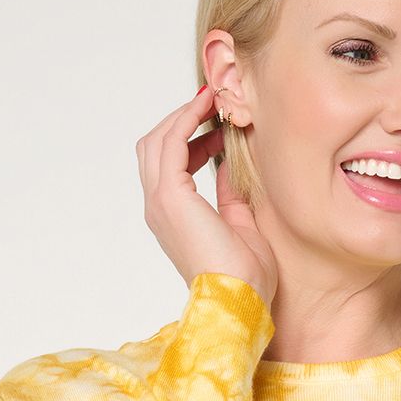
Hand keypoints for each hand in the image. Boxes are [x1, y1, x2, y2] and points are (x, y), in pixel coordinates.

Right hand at [137, 84, 277, 308]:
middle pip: (154, 147)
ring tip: (213, 100)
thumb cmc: (246, 277)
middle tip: (214, 105)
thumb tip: (231, 164)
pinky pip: (171, 143)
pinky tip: (209, 109)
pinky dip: (187, 120)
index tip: (218, 124)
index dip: (190, 138)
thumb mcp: (241, 225)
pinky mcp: (170, 196)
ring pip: (157, 140)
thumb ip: (231, 194)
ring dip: (183, 115)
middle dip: (181, 121)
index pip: (168, 166)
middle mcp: (158, 208)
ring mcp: (160, 202)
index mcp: (173, 218)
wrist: (241, 300)